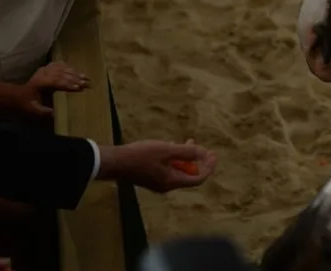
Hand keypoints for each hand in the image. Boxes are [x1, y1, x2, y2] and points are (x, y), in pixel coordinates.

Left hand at [14, 63, 88, 117]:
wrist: (17, 95)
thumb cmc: (26, 104)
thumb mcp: (33, 110)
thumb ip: (44, 112)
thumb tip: (56, 114)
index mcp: (40, 83)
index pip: (56, 81)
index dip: (68, 84)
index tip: (78, 88)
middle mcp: (42, 74)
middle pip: (61, 74)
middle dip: (75, 78)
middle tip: (86, 83)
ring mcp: (44, 70)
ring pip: (61, 68)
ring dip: (74, 72)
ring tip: (85, 76)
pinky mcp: (45, 69)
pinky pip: (58, 65)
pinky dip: (67, 66)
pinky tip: (74, 69)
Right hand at [98, 139, 217, 192]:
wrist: (116, 163)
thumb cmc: (141, 155)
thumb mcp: (166, 150)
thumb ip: (186, 152)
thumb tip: (204, 153)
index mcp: (173, 181)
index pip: (198, 179)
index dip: (208, 167)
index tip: (214, 155)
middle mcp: (167, 186)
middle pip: (189, 176)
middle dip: (198, 161)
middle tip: (205, 149)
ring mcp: (158, 183)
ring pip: (179, 172)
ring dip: (186, 159)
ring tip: (189, 143)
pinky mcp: (151, 179)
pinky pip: (169, 171)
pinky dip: (175, 160)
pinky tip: (172, 147)